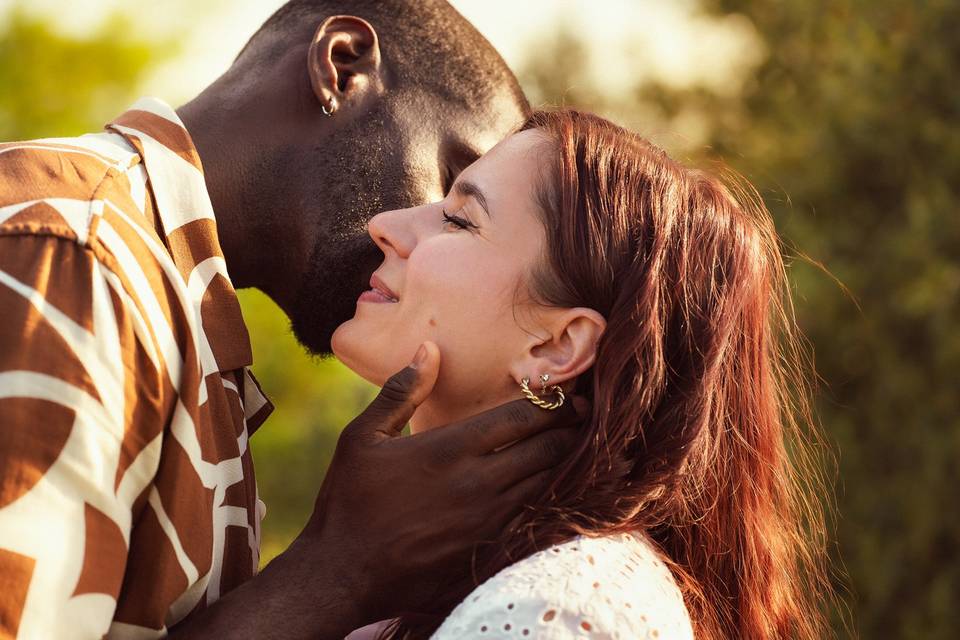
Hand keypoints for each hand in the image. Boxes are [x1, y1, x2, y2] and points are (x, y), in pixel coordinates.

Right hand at [302, 341, 585, 624]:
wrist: (343, 574)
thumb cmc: (348, 501)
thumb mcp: (361, 438)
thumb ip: (400, 392)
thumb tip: (429, 348)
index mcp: (449, 449)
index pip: (521, 418)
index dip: (552, 404)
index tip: (569, 395)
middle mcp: (477, 482)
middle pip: (545, 449)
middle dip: (571, 430)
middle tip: (585, 417)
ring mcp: (487, 520)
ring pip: (547, 484)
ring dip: (568, 464)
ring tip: (582, 447)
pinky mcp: (488, 549)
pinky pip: (535, 518)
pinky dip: (552, 499)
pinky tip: (559, 489)